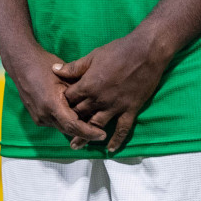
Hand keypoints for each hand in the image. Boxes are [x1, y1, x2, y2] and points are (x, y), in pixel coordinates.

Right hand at [6, 46, 106, 147]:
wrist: (22, 63)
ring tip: (90, 125)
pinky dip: (65, 122)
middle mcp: (44, 115)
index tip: (101, 135)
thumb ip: (79, 92)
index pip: (73, 126)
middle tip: (99, 133)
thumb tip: (95, 103)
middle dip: (84, 133)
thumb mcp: (66, 77)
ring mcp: (38, 117)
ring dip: (74, 128)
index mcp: (52, 104)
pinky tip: (74, 116)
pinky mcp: (36, 116)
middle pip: (68, 130)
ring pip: (61, 127)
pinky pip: (54, 123)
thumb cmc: (45, 65)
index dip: (89, 132)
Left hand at [55, 28, 170, 153]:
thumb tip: (54, 70)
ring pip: (96, 126)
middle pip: (79, 115)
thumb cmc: (119, 50)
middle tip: (62, 129)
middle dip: (70, 121)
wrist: (146, 52)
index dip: (62, 103)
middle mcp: (99, 99)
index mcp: (88, 85)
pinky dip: (116, 140)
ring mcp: (115, 107)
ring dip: (85, 137)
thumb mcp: (93, 56)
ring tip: (76, 145)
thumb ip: (74, 67)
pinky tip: (110, 149)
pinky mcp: (130, 110)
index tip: (58, 107)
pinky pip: (122, 129)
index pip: (69, 99)